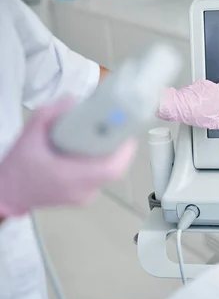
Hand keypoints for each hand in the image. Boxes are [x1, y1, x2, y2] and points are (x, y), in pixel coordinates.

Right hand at [0, 97, 135, 216]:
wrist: (7, 194)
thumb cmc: (18, 166)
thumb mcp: (29, 136)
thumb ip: (49, 115)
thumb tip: (72, 100)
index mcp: (72, 177)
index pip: (111, 168)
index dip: (124, 150)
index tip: (126, 132)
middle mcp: (84, 191)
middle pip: (114, 170)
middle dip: (120, 149)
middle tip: (117, 129)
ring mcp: (85, 197)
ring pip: (108, 175)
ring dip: (111, 156)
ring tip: (107, 137)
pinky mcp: (84, 199)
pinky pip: (99, 180)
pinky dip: (100, 164)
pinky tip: (94, 151)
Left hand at [157, 80, 218, 129]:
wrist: (178, 104)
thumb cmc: (193, 113)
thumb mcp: (212, 123)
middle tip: (213, 114)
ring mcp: (212, 86)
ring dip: (216, 102)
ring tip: (205, 108)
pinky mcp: (204, 83)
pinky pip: (212, 91)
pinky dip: (209, 96)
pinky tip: (201, 102)